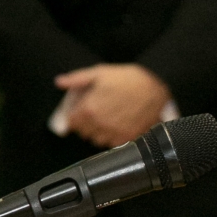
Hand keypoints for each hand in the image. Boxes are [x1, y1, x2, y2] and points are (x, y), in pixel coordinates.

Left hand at [54, 63, 171, 147]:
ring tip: (108, 118)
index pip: (72, 122)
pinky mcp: (127, 138)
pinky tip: (118, 124)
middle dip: (86, 123)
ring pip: (97, 140)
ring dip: (99, 132)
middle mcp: (100, 125)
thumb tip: (60, 82)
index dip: (75, 114)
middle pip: (83, 133)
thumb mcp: (100, 72)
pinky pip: (112, 144)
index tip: (82, 110)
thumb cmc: (128, 78)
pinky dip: (112, 137)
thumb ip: (76, 79)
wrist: (155, 86)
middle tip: (97, 112)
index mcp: (89, 109)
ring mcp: (114, 133)